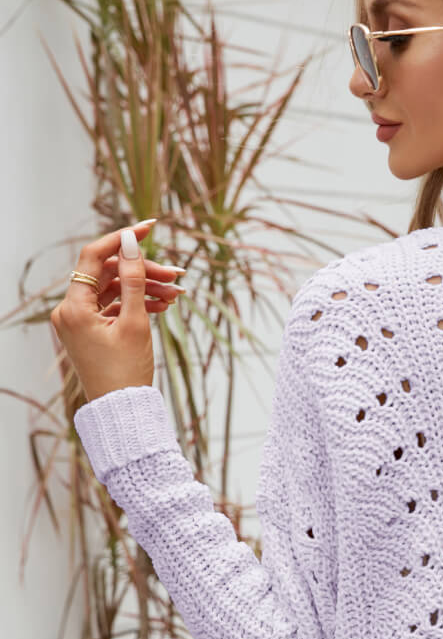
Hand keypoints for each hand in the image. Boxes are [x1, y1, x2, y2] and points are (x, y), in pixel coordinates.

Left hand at [50, 219, 186, 403]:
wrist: (122, 411)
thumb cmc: (126, 372)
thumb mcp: (134, 321)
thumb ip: (133, 278)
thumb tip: (130, 241)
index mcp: (73, 307)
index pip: (95, 257)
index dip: (122, 239)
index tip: (149, 227)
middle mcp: (70, 310)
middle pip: (109, 274)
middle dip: (143, 272)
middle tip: (176, 276)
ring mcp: (80, 321)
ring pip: (114, 290)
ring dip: (145, 288)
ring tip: (176, 296)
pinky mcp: (91, 330)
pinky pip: (114, 307)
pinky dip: (136, 304)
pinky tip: (162, 306)